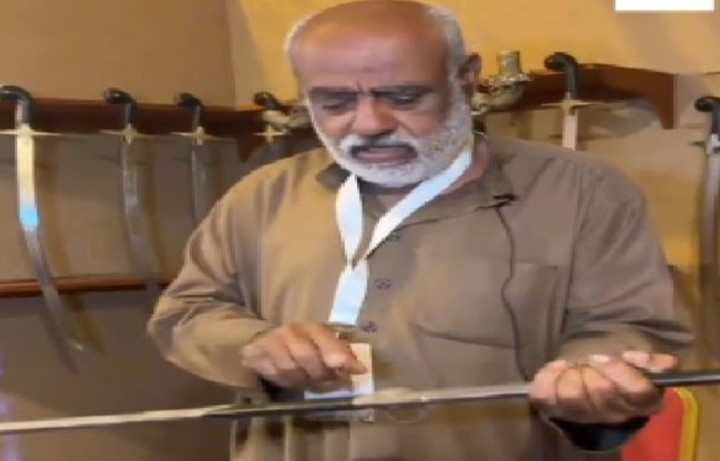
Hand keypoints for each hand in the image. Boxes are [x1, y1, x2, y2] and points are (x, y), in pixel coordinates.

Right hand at [240, 323, 366, 391]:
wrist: (263, 338)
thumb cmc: (301, 345)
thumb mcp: (322, 347)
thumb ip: (339, 355)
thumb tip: (359, 369)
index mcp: (313, 328)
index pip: (328, 342)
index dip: (343, 357)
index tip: (358, 370)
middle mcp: (291, 330)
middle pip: (308, 358)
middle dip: (319, 374)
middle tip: (325, 381)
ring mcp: (271, 340)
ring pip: (289, 370)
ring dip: (300, 380)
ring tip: (305, 380)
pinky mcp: (254, 351)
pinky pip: (272, 374)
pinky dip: (282, 381)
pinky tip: (287, 378)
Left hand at [528, 351, 676, 424]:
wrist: (592, 381)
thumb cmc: (619, 371)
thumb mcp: (640, 364)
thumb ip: (653, 363)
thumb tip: (663, 363)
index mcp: (641, 403)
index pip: (638, 393)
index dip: (621, 373)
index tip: (605, 358)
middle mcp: (613, 415)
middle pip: (601, 394)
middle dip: (593, 371)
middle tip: (590, 361)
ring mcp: (582, 416)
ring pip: (571, 397)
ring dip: (571, 374)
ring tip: (575, 366)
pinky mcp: (555, 410)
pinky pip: (544, 395)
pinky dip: (548, 375)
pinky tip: (558, 368)